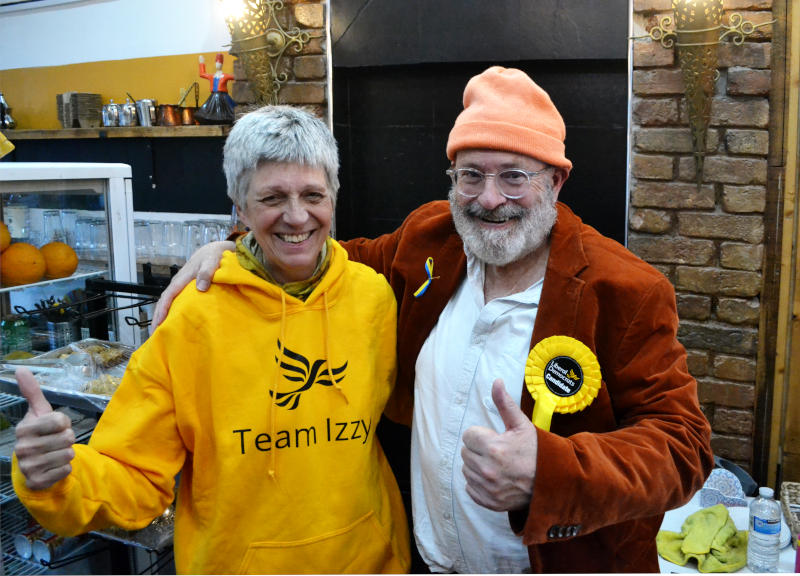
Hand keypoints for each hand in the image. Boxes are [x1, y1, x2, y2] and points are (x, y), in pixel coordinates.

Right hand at [14, 368, 75, 489]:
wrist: (34, 465)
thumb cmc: (41, 434)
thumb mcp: (39, 412)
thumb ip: (33, 392)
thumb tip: (21, 369)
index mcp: (24, 429)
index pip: (61, 420)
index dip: (64, 423)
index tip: (55, 427)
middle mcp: (22, 448)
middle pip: (67, 438)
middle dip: (67, 440)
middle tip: (56, 442)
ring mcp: (28, 466)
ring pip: (68, 454)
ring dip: (67, 454)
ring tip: (55, 454)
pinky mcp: (37, 482)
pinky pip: (66, 470)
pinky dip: (65, 469)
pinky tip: (53, 467)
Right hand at [150, 240, 234, 330]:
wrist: (215, 250)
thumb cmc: (214, 255)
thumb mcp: (213, 260)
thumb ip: (207, 271)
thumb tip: (201, 287)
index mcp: (183, 278)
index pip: (168, 296)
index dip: (162, 310)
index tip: (158, 324)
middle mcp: (179, 283)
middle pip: (165, 302)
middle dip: (158, 317)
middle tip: (155, 335)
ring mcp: (182, 287)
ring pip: (170, 303)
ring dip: (164, 316)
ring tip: (163, 333)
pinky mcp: (187, 290)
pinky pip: (178, 302)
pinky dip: (174, 313)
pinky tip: (176, 323)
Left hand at [461, 378, 537, 511]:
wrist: (553, 481)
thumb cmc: (536, 451)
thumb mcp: (521, 424)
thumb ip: (504, 403)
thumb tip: (496, 381)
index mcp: (494, 448)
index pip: (468, 436)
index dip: (481, 435)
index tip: (495, 439)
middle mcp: (488, 470)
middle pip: (465, 453)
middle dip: (478, 450)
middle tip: (498, 452)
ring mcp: (488, 488)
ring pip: (466, 470)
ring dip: (477, 466)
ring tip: (498, 465)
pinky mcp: (489, 502)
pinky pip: (470, 488)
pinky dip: (479, 484)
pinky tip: (495, 478)